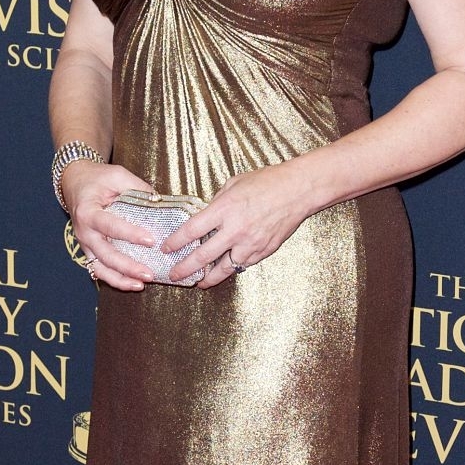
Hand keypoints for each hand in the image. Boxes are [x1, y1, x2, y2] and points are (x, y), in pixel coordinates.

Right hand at [64, 162, 162, 291]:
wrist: (75, 183)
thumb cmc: (97, 179)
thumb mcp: (117, 175)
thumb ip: (138, 187)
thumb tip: (161, 202)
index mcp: (88, 212)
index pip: (110, 226)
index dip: (130, 234)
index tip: (151, 240)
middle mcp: (84, 232)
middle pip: (105, 255)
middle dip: (128, 266)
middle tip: (149, 273)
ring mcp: (85, 244)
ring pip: (101, 268)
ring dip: (121, 279)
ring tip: (141, 285)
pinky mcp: (89, 251)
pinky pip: (100, 270)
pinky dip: (115, 280)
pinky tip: (132, 285)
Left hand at [157, 162, 314, 287]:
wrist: (298, 190)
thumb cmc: (267, 182)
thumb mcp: (234, 184)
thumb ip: (217, 203)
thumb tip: (205, 215)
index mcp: (224, 209)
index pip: (191, 231)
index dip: (176, 242)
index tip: (166, 249)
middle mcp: (235, 230)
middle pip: (203, 256)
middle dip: (185, 269)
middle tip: (174, 276)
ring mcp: (250, 243)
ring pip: (224, 269)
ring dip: (208, 278)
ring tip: (198, 283)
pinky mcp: (263, 251)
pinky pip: (243, 264)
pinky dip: (231, 268)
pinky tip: (224, 271)